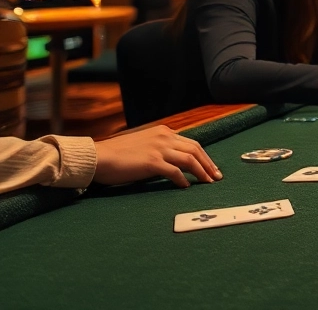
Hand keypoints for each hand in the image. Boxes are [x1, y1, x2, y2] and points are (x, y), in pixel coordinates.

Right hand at [93, 125, 221, 187]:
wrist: (98, 156)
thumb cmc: (117, 154)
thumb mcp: (143, 144)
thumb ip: (159, 148)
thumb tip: (173, 160)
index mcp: (163, 132)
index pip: (191, 143)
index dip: (204, 156)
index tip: (211, 167)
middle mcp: (164, 137)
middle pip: (195, 150)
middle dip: (209, 164)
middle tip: (217, 177)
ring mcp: (159, 149)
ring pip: (189, 160)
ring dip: (202, 172)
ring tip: (208, 183)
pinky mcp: (152, 162)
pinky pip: (175, 172)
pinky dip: (183, 180)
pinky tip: (186, 187)